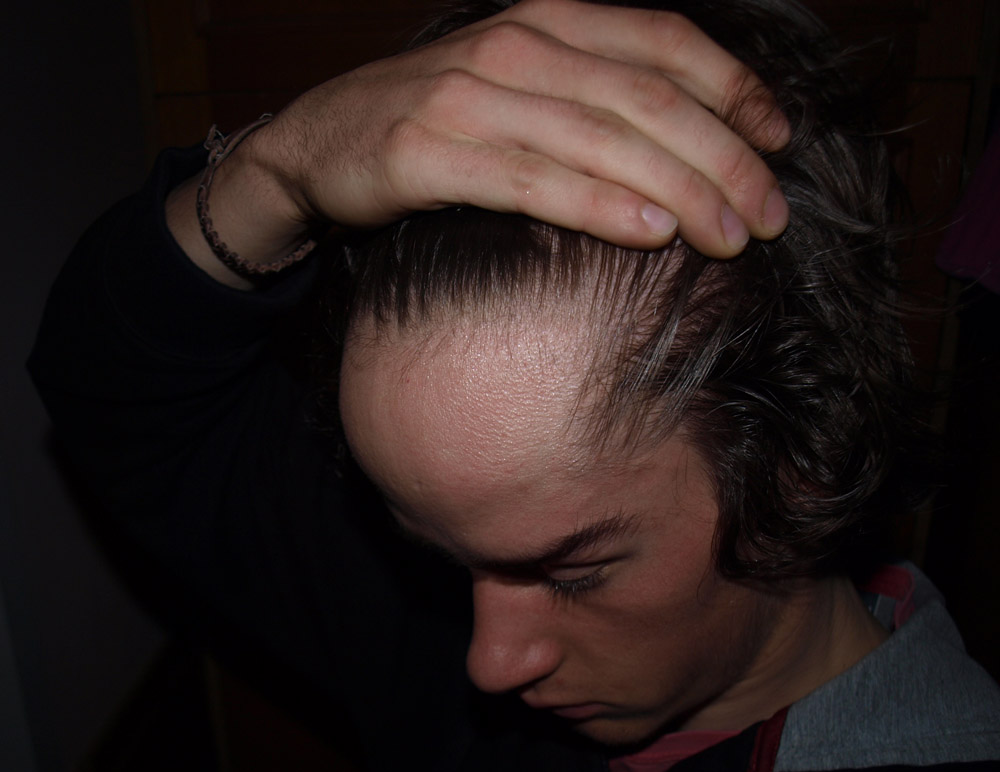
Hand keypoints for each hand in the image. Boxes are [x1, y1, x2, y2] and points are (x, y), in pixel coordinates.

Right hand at [169, 0, 789, 286]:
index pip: (663, 42)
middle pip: (649, 99)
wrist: (319, 141)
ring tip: (732, 235)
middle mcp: (518, 46)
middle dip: (724, 158)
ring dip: (681, 189)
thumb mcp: (516, 86)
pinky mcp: (434, 152)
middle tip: (770, 214)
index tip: (778, 139)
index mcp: (547, 20)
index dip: (733, 88)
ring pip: (603, 139)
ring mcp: (473, 96)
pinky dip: (601, 204)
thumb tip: (679, 140)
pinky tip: (650, 230)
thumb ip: (587, 94)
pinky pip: (536, 180)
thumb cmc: (434, 121)